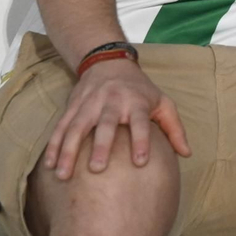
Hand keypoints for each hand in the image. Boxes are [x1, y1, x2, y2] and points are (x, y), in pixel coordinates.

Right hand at [42, 57, 191, 179]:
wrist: (109, 61)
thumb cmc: (140, 89)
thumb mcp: (162, 102)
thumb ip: (174, 128)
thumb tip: (187, 154)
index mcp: (136, 102)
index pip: (140, 122)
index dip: (141, 140)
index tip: (140, 162)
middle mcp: (112, 101)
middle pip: (106, 123)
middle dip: (101, 146)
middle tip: (97, 169)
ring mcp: (90, 103)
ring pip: (77, 126)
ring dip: (69, 150)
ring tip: (63, 174)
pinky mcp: (73, 106)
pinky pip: (61, 127)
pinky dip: (54, 145)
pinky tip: (49, 164)